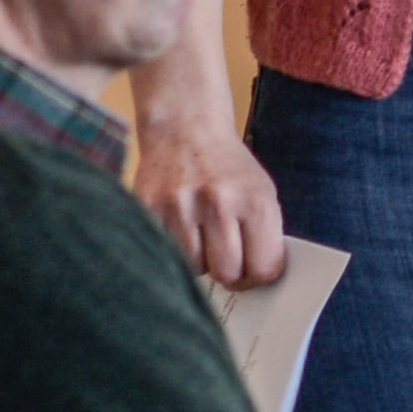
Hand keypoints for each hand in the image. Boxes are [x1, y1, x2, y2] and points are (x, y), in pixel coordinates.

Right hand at [137, 110, 288, 289]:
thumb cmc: (228, 169)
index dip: (258, 277)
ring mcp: (179, 206)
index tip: (251, 272)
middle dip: (228, 272)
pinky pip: (164, 254)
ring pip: (194, 269)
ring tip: (200, 235)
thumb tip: (259, 283)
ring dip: (199, 261)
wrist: (185, 129)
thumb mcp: (260, 193)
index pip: (264, 267)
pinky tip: (178, 230)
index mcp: (255, 201)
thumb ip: (264, 236)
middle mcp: (218, 203)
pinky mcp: (147, 208)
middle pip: (227, 274)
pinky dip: (173, 250)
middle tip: (224, 257)